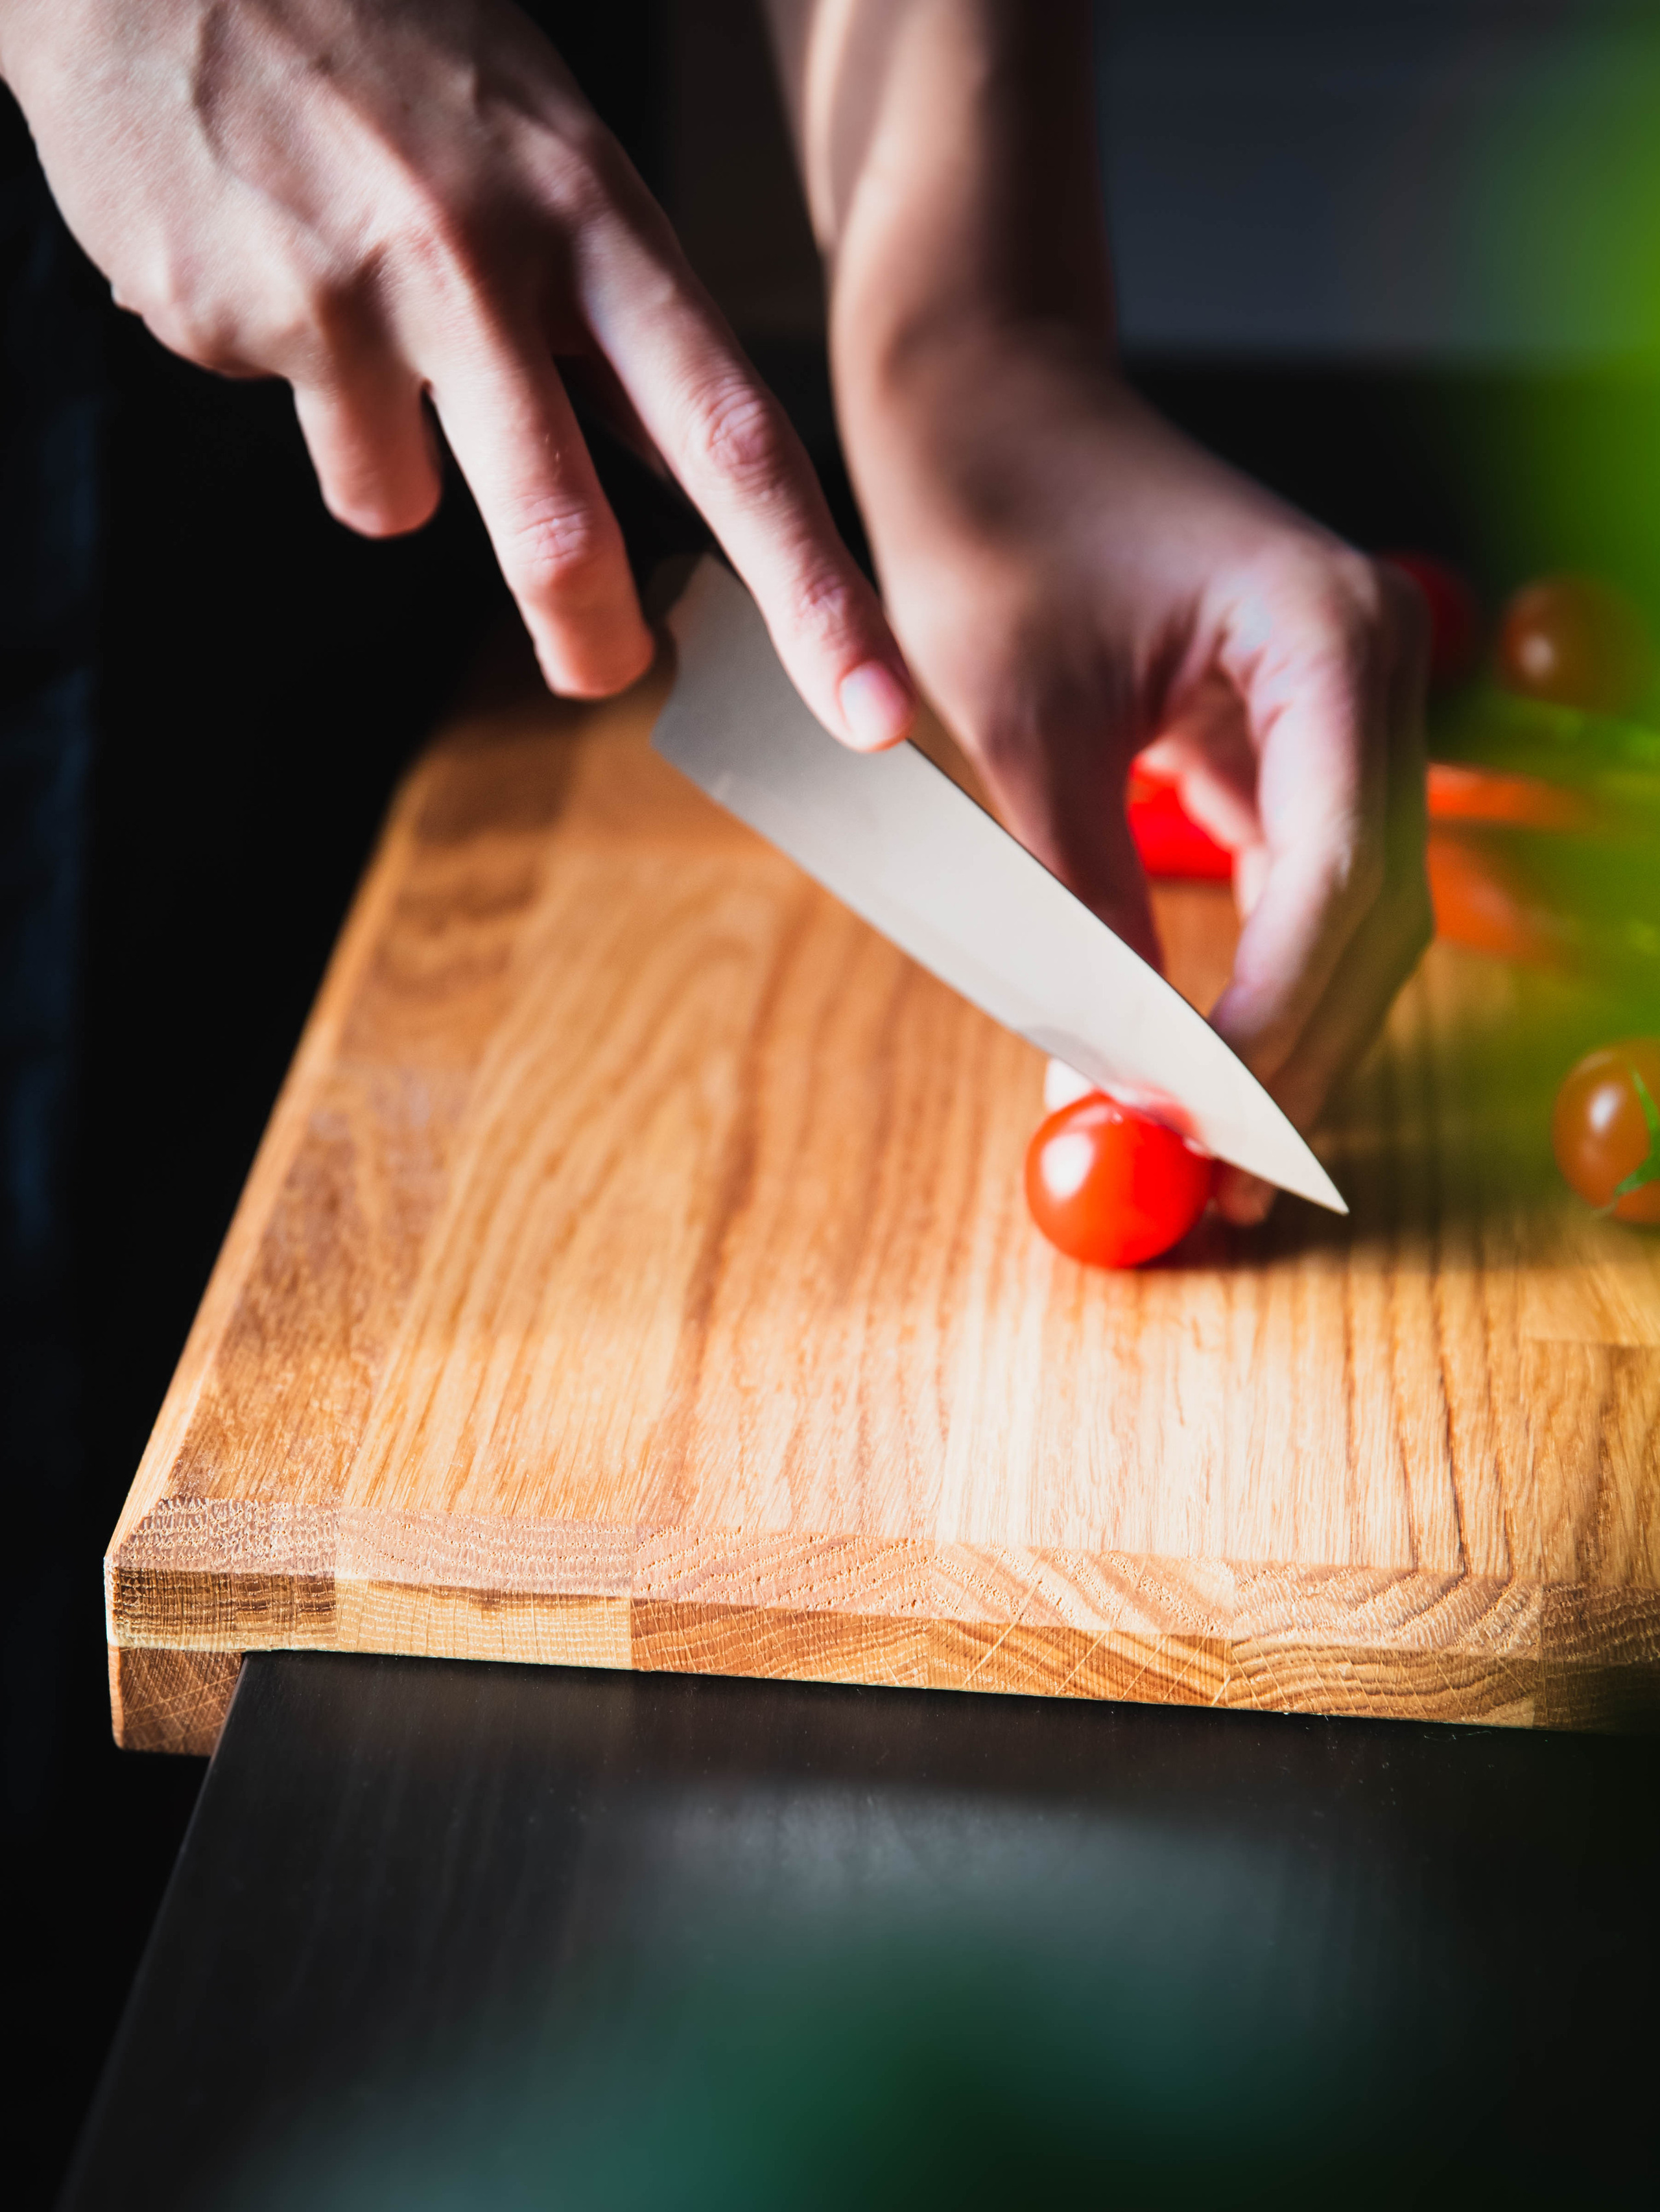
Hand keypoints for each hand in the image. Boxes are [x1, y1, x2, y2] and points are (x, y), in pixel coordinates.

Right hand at [0, 0, 913, 741]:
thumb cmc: (386, 55)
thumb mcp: (543, 155)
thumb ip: (606, 323)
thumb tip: (670, 481)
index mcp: (595, 218)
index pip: (734, 436)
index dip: (813, 589)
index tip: (870, 705)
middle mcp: (485, 257)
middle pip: (567, 525)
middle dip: (587, 630)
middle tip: (601, 670)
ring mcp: (352, 292)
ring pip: (397, 503)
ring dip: (387, 459)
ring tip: (353, 327)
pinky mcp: (234, 320)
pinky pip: (300, 436)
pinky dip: (293, 391)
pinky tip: (270, 272)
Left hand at [839, 330, 1430, 1220]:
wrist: (985, 405)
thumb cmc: (991, 521)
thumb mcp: (1024, 726)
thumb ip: (1084, 902)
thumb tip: (1116, 1074)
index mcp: (1329, 636)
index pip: (1341, 875)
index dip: (1278, 1024)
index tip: (1201, 1133)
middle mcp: (1372, 669)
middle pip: (1374, 913)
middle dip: (1295, 1055)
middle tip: (1212, 1185)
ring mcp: (1344, 704)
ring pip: (1352, 915)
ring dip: (1287, 1035)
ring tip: (1203, 1152)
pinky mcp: (1293, 735)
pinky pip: (1304, 885)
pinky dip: (1259, 979)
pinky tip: (1202, 1061)